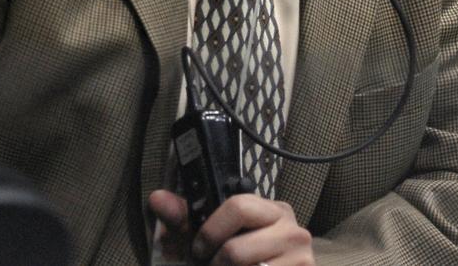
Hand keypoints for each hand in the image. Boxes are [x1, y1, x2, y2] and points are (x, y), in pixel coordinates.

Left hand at [149, 189, 313, 265]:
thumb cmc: (240, 265)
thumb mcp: (212, 241)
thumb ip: (185, 221)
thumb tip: (156, 198)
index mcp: (273, 211)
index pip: (237, 207)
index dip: (209, 232)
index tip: (199, 250)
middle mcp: (292, 230)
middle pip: (234, 250)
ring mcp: (300, 258)